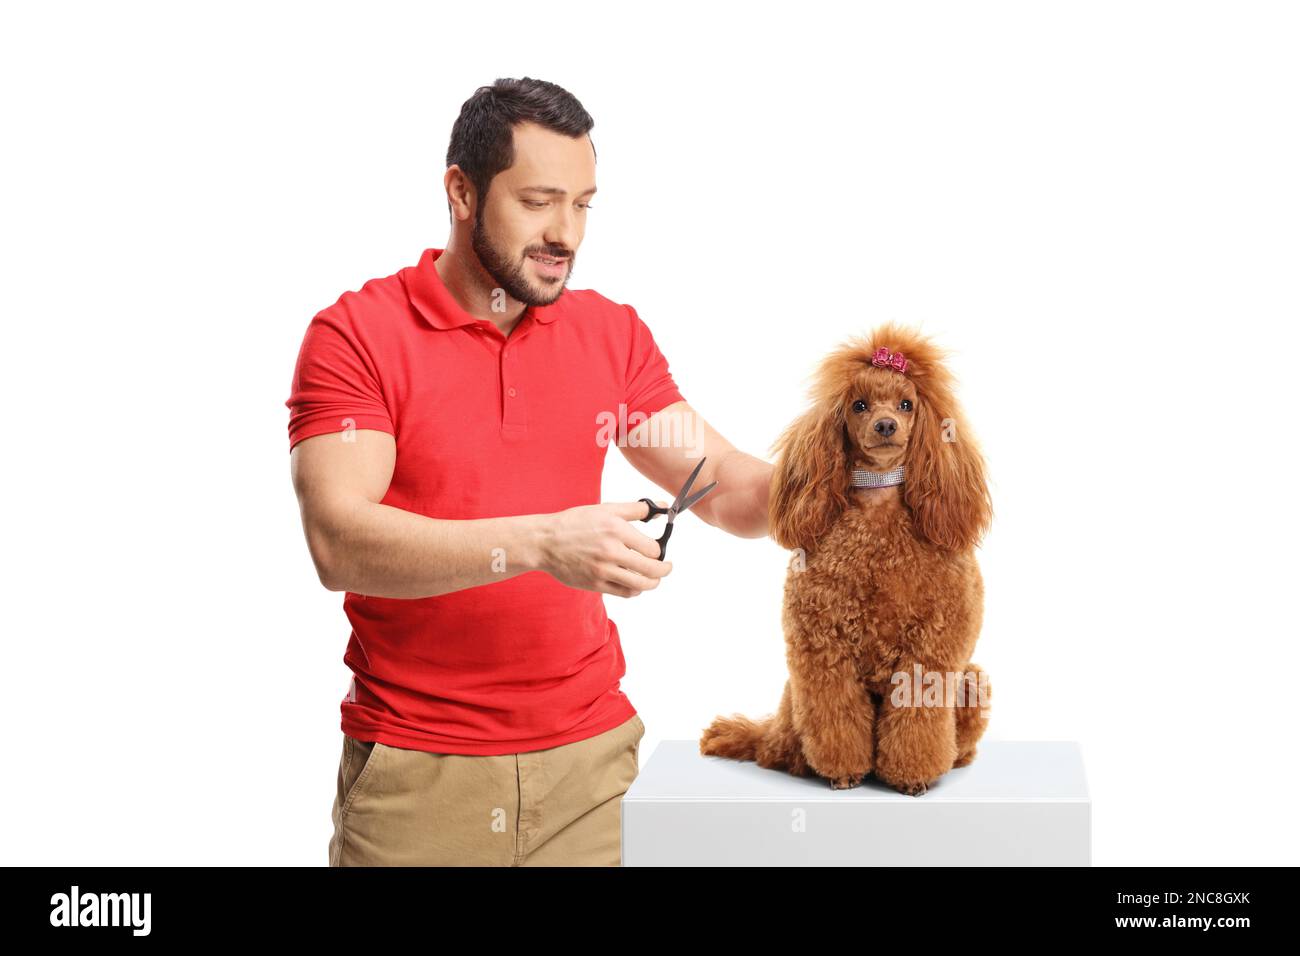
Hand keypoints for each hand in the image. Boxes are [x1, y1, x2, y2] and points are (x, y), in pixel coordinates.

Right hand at [538, 501, 673, 596]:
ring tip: (654, 578)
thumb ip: (636, 509)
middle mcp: (611, 551)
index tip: (659, 549)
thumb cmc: (574, 523)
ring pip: (641, 584)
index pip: (653, 548)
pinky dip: (635, 590)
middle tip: (667, 566)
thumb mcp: (605, 509)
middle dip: (664, 569)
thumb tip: (660, 507)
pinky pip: (625, 592)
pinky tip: (635, 584)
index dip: (660, 550)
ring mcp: (603, 570)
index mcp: (616, 529)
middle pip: (652, 569)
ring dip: (653, 583)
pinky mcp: (596, 584)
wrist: (545, 542)